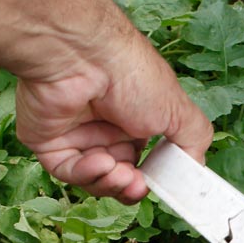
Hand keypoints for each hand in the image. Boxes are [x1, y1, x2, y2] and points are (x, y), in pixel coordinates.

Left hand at [15, 26, 212, 202]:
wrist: (85, 56)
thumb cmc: (131, 73)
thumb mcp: (178, 109)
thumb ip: (193, 140)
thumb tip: (196, 169)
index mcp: (133, 118)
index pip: (141, 162)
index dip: (149, 178)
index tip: (157, 186)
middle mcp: (103, 126)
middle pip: (118, 174)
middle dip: (129, 185)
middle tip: (136, 185)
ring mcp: (74, 133)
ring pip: (93, 178)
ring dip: (109, 181)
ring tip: (120, 174)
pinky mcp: (47, 140)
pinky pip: (66, 170)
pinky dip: (85, 173)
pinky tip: (99, 162)